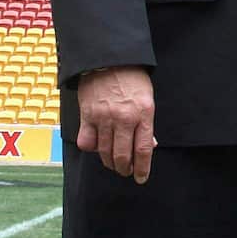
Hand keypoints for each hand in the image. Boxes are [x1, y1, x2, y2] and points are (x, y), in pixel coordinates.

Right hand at [76, 66, 155, 183]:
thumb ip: (146, 123)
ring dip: (109, 162)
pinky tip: (96, 146)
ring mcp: (104, 117)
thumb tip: (150, 146)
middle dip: (124, 169)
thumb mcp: (147, 98)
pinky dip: (91, 149)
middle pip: (123, 156)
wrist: (109, 59)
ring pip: (104, 152)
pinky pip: (87, 143)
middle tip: (125, 171)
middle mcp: (124, 118)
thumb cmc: (132, 78)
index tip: (141, 178)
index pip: (143, 149)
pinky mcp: (87, 116)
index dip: (142, 168)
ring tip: (113, 163)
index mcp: (143, 113)